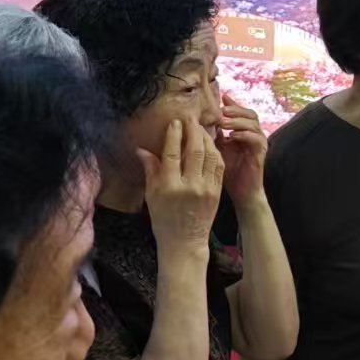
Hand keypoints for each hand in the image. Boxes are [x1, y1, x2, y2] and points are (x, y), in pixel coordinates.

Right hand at [139, 117, 224, 254]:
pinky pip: (218, 165)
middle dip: (193, 130)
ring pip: (210, 155)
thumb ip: (150, 169)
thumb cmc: (163, 219)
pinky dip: (215, 151)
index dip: (175, 134)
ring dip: (206, 138)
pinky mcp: (217, 191)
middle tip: (191, 118)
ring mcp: (206, 188)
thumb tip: (141, 149)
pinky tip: (210, 143)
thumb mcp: (151, 195)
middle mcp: (189, 185)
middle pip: (194, 150)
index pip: (173, 153)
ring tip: (201, 127)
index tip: (175, 121)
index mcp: (169, 186)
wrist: (185, 241)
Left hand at [217, 92, 268, 206]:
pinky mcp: (261, 153)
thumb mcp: (218, 149)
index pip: (241, 112)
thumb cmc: (229, 171)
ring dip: (237, 121)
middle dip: (236, 109)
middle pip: (250, 113)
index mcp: (244, 131)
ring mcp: (259, 143)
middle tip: (222, 110)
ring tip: (223, 123)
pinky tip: (232, 136)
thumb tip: (199, 120)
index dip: (232, 103)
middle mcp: (254, 134)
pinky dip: (244, 135)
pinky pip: (256, 138)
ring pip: (253, 123)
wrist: (241, 192)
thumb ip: (214, 135)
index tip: (221, 96)